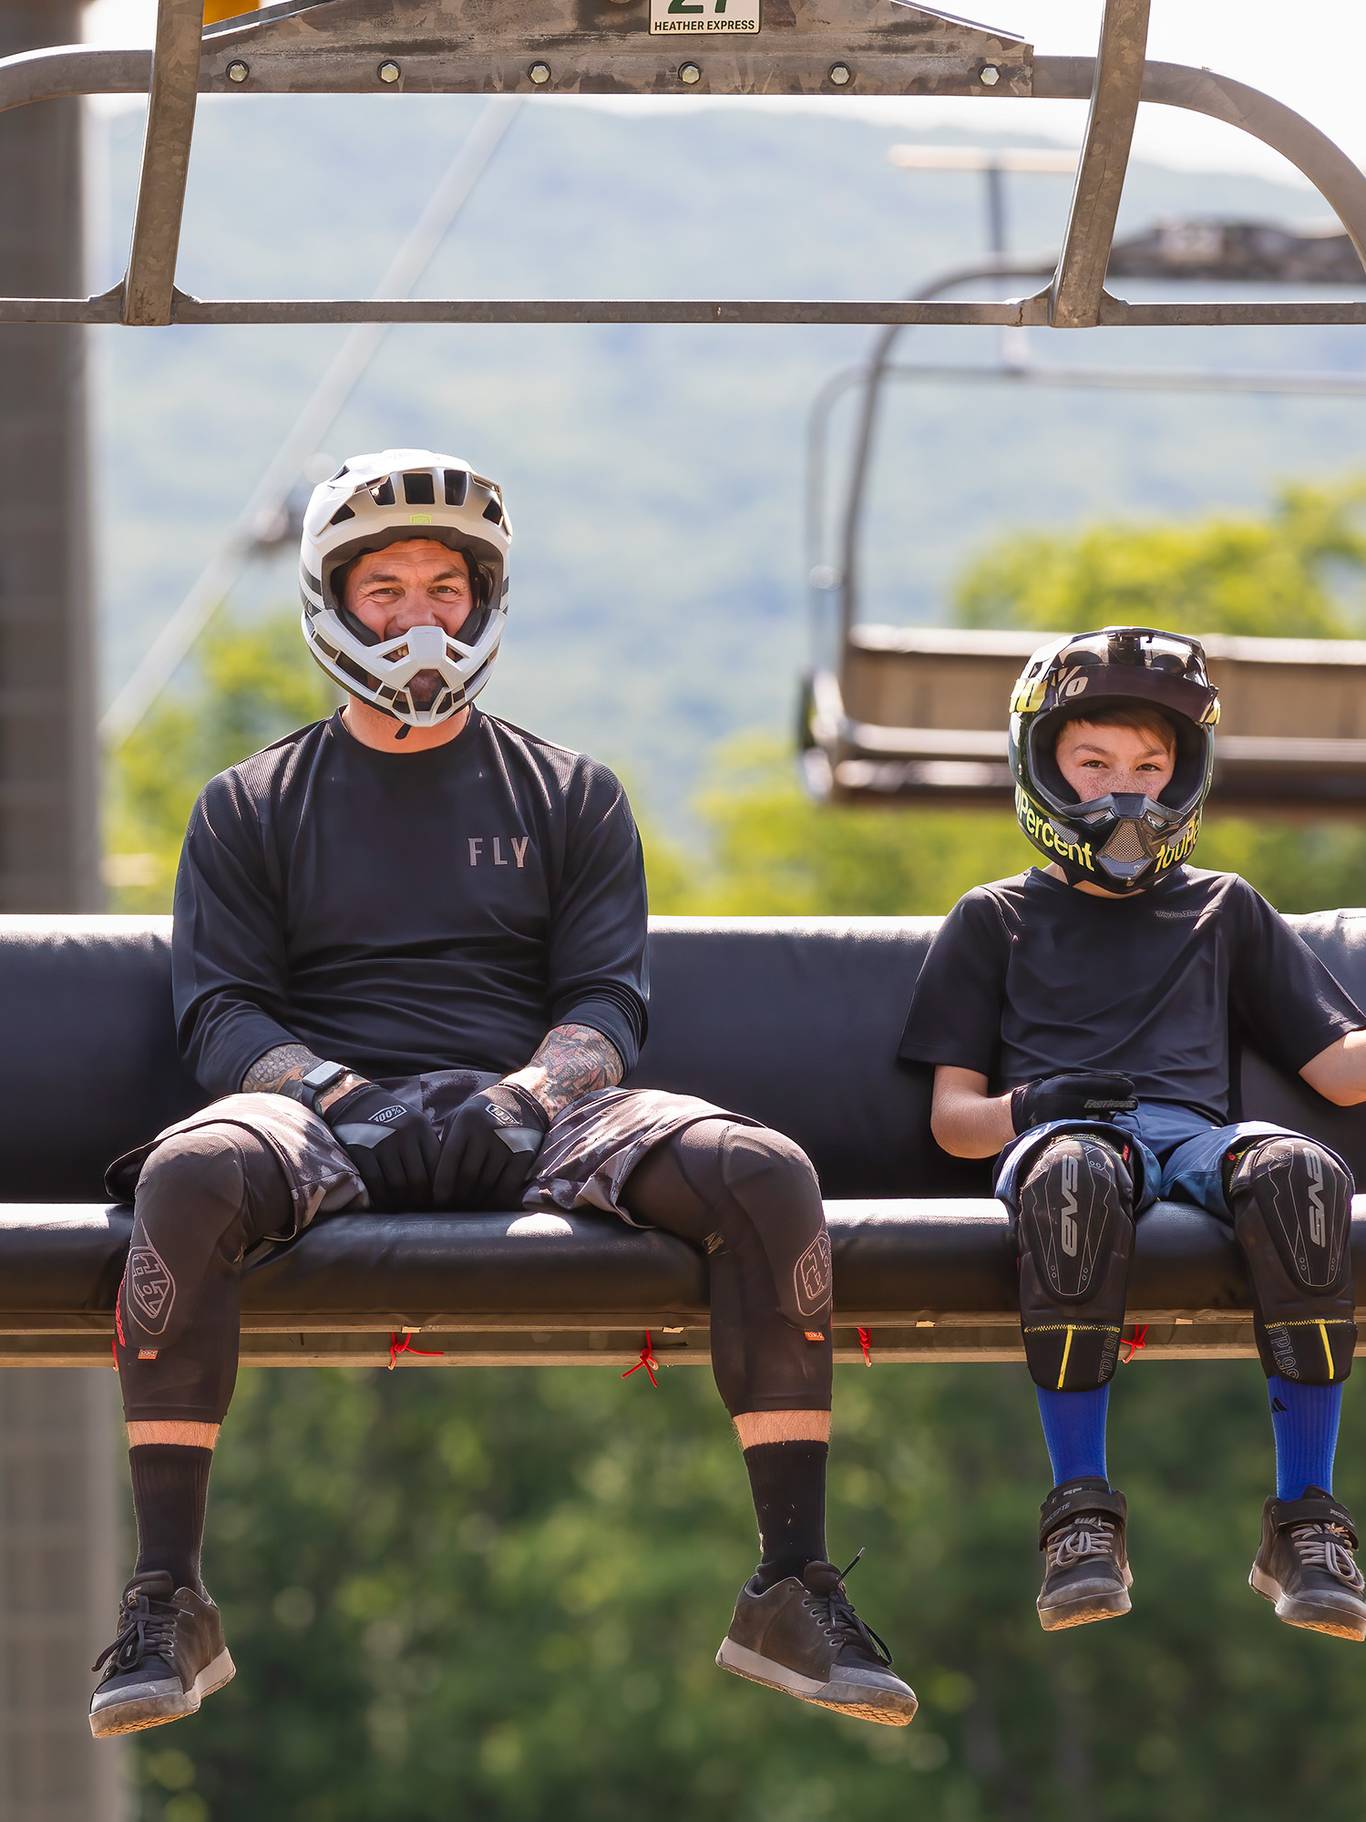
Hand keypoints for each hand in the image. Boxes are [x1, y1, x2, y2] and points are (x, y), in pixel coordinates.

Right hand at [321, 1082, 438, 1209]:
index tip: (437, 1200)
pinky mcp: (362, 1151)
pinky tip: (384, 1203)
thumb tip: (442, 1180)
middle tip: (420, 1210)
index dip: (438, 1187)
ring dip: (401, 1202)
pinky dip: (381, 1198)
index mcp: (421, 1128)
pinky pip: (376, 1183)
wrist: (355, 1100)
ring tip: (404, 1209)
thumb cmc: (390, 1117)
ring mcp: (382, 1144)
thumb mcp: (414, 1123)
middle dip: (421, 1200)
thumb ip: (427, 1147)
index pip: (436, 1165)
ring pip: (398, 1185)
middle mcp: (404, 1135)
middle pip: (418, 1180)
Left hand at [432, 1083, 549, 1210]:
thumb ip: (445, 1142)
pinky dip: (498, 1200)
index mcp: (466, 1123)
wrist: (520, 1100)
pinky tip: (490, 1205)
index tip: (438, 1201)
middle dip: (458, 1196)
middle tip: (453, 1208)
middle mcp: (487, 1132)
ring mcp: (508, 1144)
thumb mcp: (459, 1118)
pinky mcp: (524, 1155)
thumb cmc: (481, 1114)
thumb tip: (430, 1176)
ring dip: (477, 1201)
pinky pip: (508, 1185)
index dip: (442, 1185)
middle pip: (468, 1176)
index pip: (450, 1160)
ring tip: (469, 1209)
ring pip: (487, 1183)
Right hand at [1010, 1070, 1136, 1135]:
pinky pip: (1085, 1129)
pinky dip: (1098, 1124)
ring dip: (1110, 1113)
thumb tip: (1117, 1079)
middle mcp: (1060, 1102)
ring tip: (1121, 1110)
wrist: (1018, 1115)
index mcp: (1061, 1086)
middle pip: (1096, 1102)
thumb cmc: (1046, 1094)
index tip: (1131, 1086)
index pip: (1092, 1084)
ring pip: (1093, 1117)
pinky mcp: (1061, 1133)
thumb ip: (1085, 1082)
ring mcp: (1060, 1119)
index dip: (1113, 1085)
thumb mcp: (1062, 1082)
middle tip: (1135, 1102)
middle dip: (1117, 1101)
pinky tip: (1106, 1121)